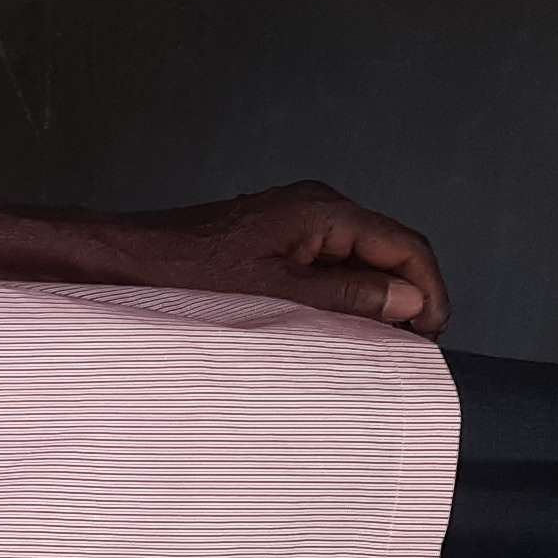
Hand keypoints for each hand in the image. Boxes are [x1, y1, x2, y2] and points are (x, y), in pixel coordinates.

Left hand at [116, 182, 450, 335]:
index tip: (432, 336)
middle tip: (412, 349)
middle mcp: (317, 208)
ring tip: (380, 346)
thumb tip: (408, 303)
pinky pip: (329, 266)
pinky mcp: (276, 239)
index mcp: (324, 211)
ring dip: (376, 300)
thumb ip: (347, 297)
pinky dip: (343, 296)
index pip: (405, 246)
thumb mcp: (276, 294)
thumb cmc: (185, 273)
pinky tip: (340, 330)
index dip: (429, 292)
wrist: (124, 260)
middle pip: (389, 251)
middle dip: (408, 298)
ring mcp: (296, 222)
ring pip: (360, 261)